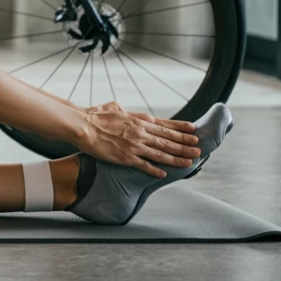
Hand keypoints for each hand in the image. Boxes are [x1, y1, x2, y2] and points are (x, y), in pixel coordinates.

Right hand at [75, 101, 199, 178]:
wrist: (82, 125)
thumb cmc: (95, 115)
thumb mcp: (114, 107)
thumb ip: (124, 111)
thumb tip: (124, 109)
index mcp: (139, 120)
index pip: (165, 125)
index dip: (180, 128)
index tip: (193, 130)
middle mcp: (140, 133)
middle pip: (168, 141)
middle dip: (185, 145)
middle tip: (198, 149)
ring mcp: (134, 146)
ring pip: (161, 154)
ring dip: (176, 158)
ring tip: (189, 162)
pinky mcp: (125, 157)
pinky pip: (144, 165)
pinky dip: (155, 169)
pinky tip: (164, 174)